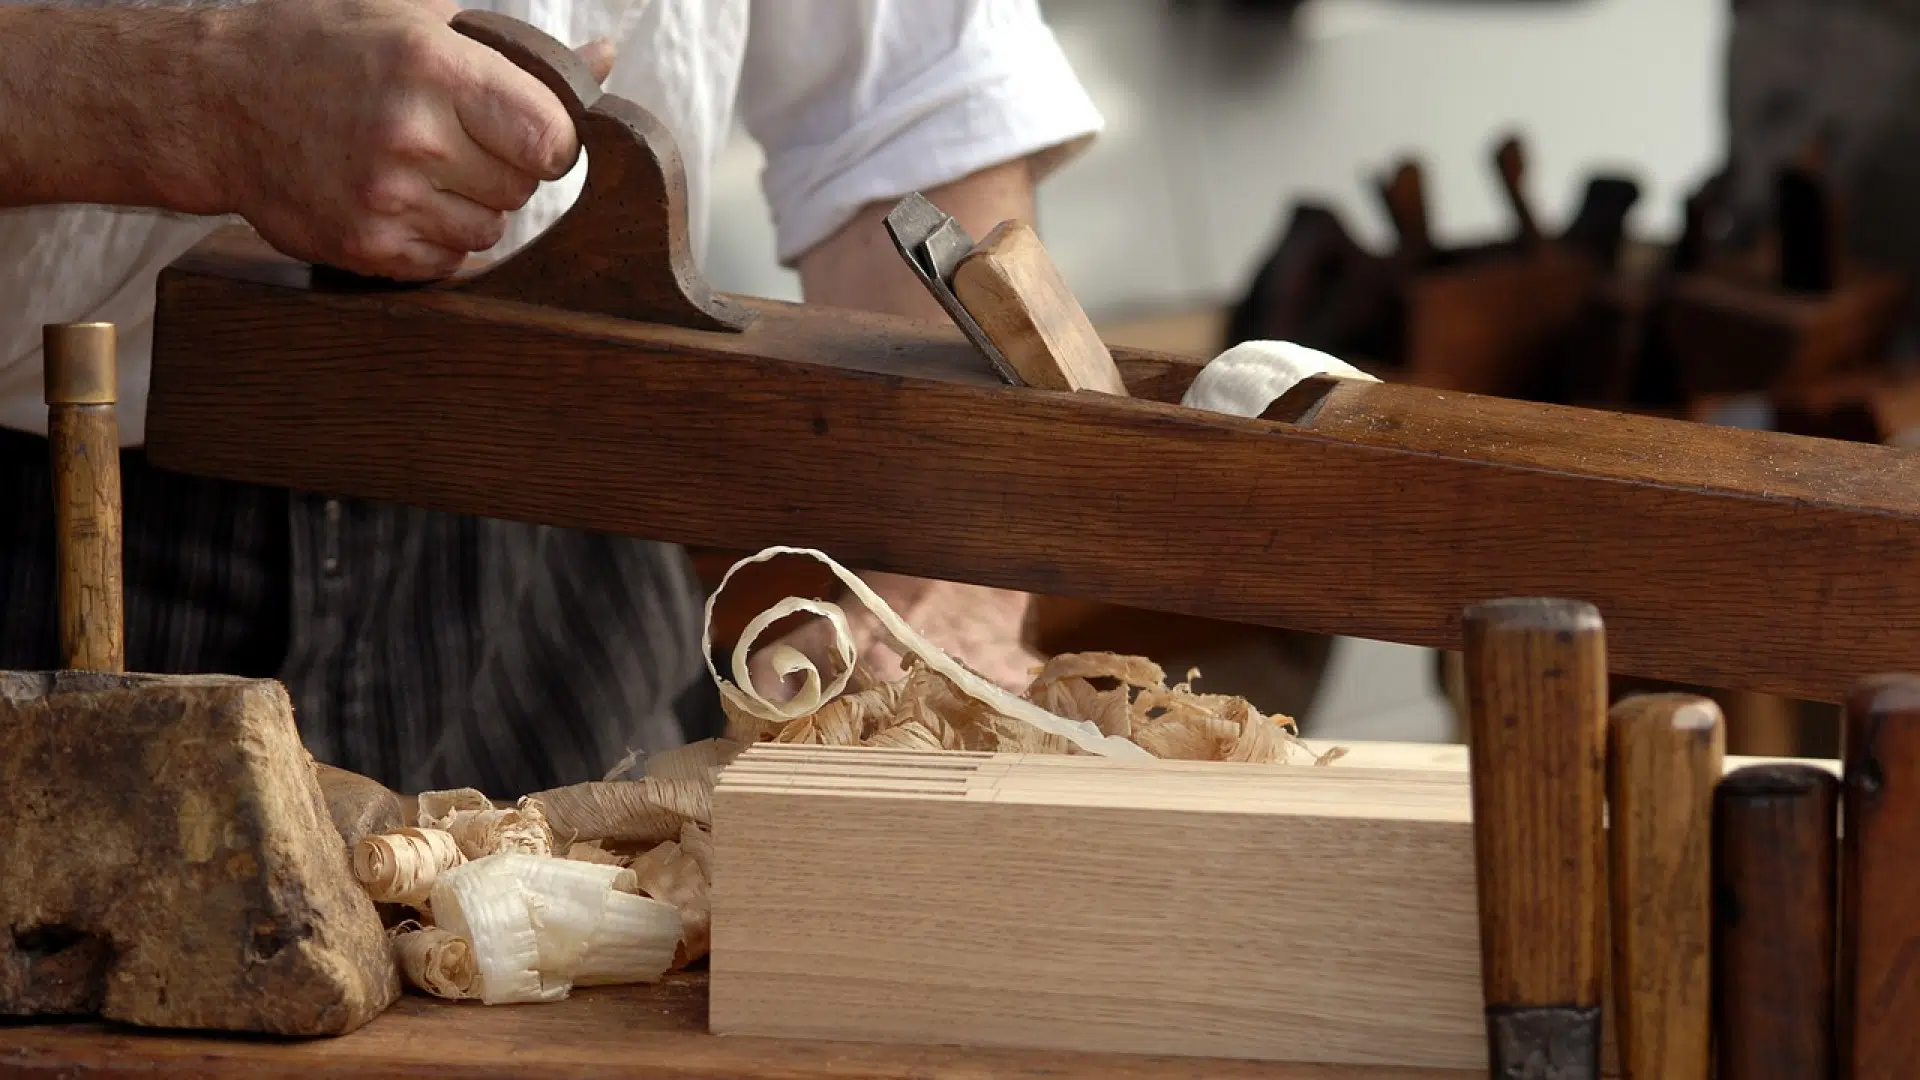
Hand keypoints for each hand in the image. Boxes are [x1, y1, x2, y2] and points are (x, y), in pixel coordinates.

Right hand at [199, 0, 614, 279]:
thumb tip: (606, 59)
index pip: (554, 139)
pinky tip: (397, 200)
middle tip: (458, 144)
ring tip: (420, 169)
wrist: (213, 100)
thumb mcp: (414, 16)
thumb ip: (515, 47)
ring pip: (488, 232)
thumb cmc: (320, 45)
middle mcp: (414, 135)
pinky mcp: (364, 246)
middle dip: (503, 170)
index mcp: (435, 68)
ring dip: (469, 208)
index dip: (549, 142)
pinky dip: (434, 241)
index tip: (526, 135)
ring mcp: (386, 198)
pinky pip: (445, 264)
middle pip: (523, 189)